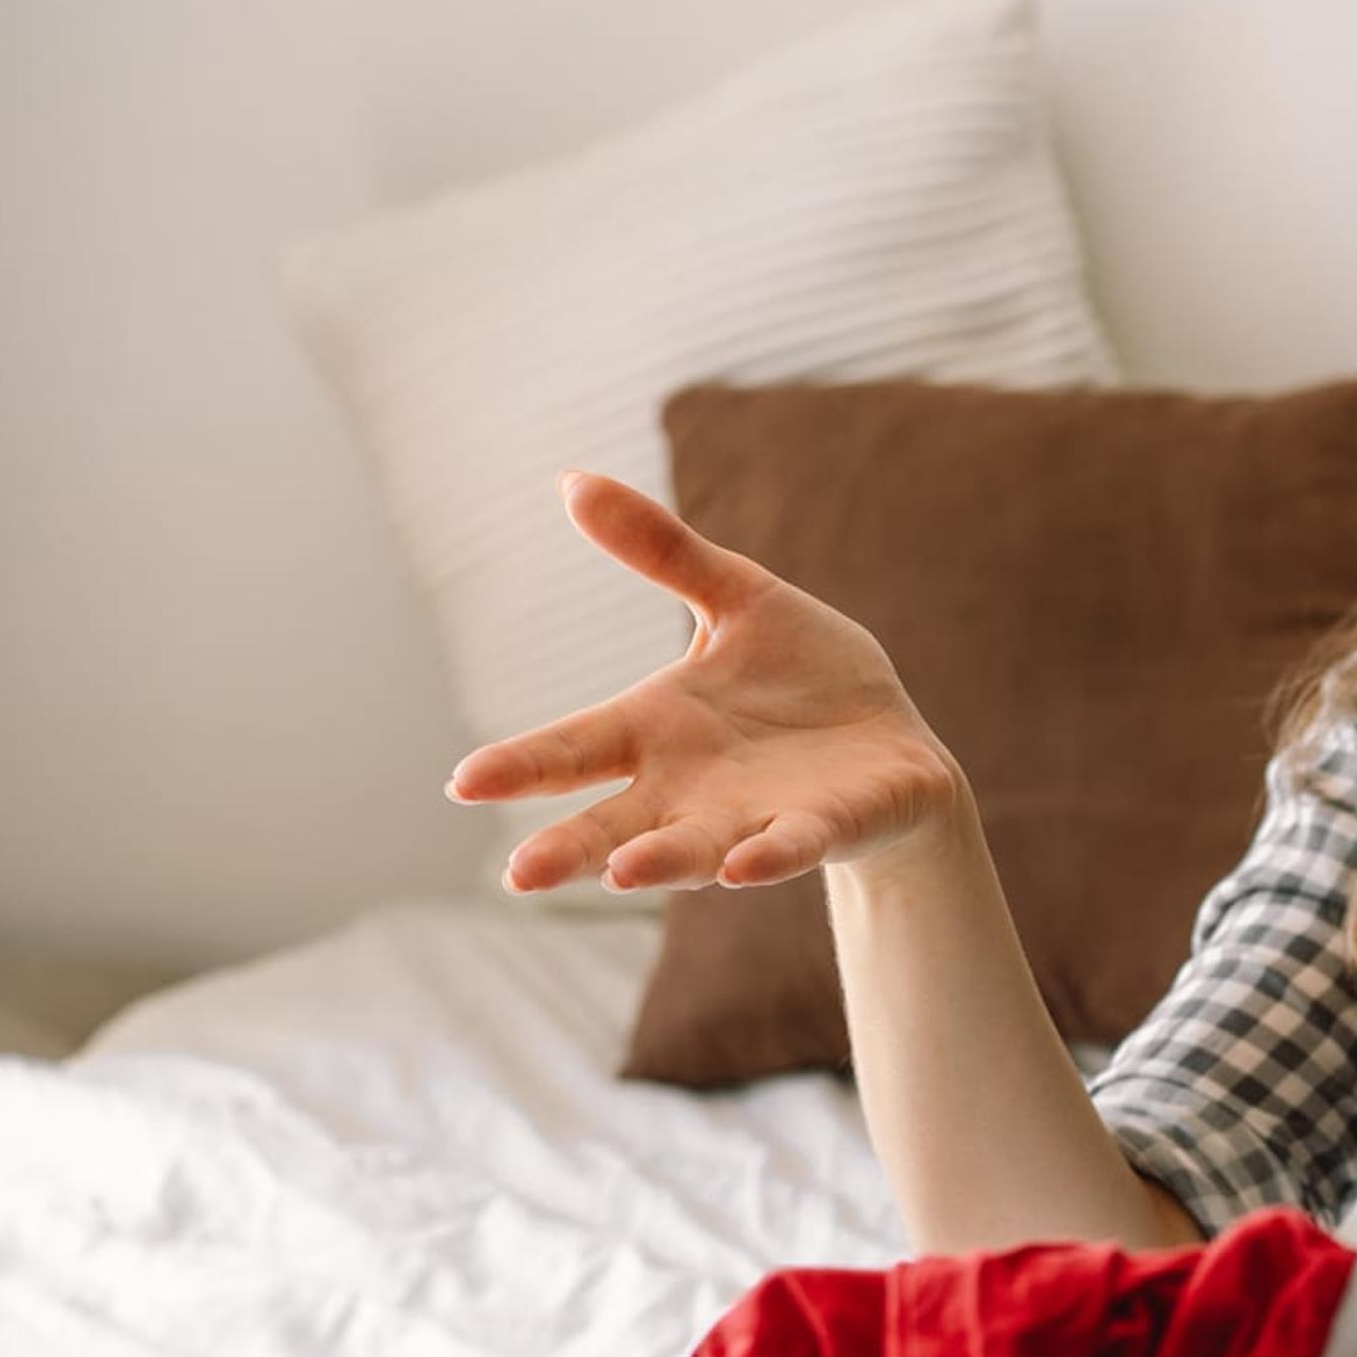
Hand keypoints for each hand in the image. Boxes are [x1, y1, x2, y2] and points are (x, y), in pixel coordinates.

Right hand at [442, 473, 968, 893]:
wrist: (892, 740)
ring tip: (621, 873)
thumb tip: (572, 481)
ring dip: (662, 861)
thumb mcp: (737, 598)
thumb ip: (662, 551)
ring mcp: (757, 816)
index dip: (522, 767)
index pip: (576, 749)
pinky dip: (770, 856)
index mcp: (657, 731)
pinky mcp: (828, 826)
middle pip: (618, 824)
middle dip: (571, 849)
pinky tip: (743, 867)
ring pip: (697, 848)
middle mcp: (692, 790)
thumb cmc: (803, 677)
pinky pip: (794, 845)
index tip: (463, 783)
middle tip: (519, 875)